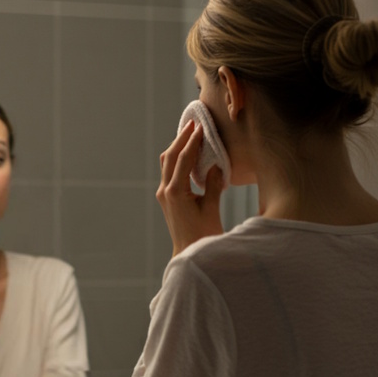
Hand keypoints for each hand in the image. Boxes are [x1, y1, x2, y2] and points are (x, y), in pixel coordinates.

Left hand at [157, 121, 225, 257]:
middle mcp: (165, 191)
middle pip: (170, 157)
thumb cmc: (203, 235)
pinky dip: (176, 159)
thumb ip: (212, 184)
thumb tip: (214, 164)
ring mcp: (163, 195)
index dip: (192, 141)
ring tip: (188, 132)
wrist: (189, 254)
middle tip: (192, 122)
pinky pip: (169, 172)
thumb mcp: (211, 208)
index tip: (201, 127)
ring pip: (166, 163)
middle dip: (181, 138)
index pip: (183, 159)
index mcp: (176, 192)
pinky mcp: (166, 198)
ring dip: (176, 147)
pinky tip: (186, 153)